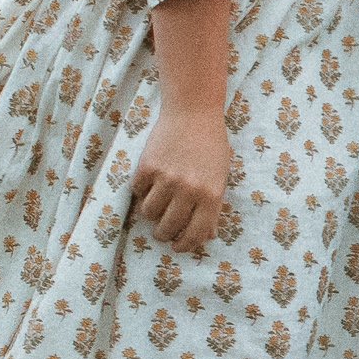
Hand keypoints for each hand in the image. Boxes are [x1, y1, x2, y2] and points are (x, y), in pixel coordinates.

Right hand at [132, 105, 231, 254]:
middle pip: (167, 228)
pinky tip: (149, 183)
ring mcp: (166, 178)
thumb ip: (214, 207)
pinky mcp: (147, 167)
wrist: (193, 112)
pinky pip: (137, 192)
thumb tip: (207, 236)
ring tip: (155, 205)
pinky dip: (140, 191)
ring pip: (148, 213)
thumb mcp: (221, 176)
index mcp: (211, 195)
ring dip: (150, 213)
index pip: (195, 234)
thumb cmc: (211, 145)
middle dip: (163, 233)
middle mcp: (188, 190)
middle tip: (162, 230)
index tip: (177, 246)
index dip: (184, 245)